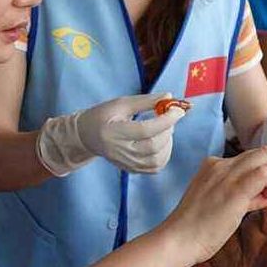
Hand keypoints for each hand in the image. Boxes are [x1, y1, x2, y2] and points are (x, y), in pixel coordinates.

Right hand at [36, 93, 184, 175]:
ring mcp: (126, 164)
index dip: (166, 120)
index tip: (178, 109)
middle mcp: (120, 152)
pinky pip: (155, 167)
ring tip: (164, 128)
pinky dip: (165, 154)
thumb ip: (145, 101)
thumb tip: (169, 97)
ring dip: (168, 142)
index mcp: (114, 132)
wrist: (87, 136)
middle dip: (168, 129)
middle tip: (170, 117)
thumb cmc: (103, 116)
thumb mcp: (121, 104)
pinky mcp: (132, 170)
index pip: (146, 130)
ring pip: (157, 159)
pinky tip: (161, 141)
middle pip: (153, 146)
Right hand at [162, 148, 266, 264]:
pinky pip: (266, 173)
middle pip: (260, 152)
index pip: (248, 158)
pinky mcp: (236, 189)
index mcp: (212, 166)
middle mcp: (220, 164)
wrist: (178, 240)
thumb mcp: (220, 206)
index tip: (265, 192)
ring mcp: (227, 174)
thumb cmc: (196, 230)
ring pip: (266, 156)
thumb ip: (244, 197)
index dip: (263, 171)